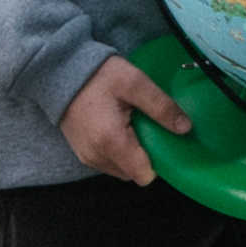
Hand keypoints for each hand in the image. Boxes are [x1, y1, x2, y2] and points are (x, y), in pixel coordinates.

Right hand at [57, 56, 182, 187]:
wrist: (59, 70)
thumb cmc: (99, 75)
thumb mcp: (135, 83)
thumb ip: (161, 106)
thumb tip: (185, 129)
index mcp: (112, 142)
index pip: (145, 175)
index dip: (158, 161)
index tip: (161, 139)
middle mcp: (97, 157)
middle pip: (134, 173)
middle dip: (144, 156)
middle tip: (145, 127)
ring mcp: (87, 158)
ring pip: (121, 170)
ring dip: (130, 154)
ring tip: (130, 125)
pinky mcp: (81, 154)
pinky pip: (108, 163)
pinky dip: (116, 151)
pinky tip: (116, 128)